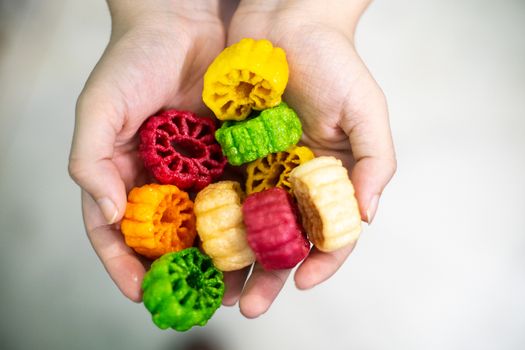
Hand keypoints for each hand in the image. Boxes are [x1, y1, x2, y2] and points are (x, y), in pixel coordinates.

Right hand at [68, 0, 228, 300]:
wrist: (183, 21)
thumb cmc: (132, 60)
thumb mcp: (99, 108)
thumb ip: (91, 162)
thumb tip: (109, 216)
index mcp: (121, 175)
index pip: (115, 232)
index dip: (123, 265)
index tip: (140, 292)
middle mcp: (159, 180)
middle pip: (166, 238)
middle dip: (180, 272)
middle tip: (196, 300)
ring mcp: (194, 170)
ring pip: (205, 224)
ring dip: (217, 256)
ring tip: (234, 284)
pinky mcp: (227, 156)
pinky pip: (235, 193)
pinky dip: (244, 219)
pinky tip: (257, 239)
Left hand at [223, 0, 395, 316]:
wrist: (285, 20)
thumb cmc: (334, 61)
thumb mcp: (366, 109)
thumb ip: (375, 163)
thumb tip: (366, 217)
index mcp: (329, 177)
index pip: (330, 231)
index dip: (321, 261)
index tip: (304, 282)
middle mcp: (293, 180)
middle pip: (282, 239)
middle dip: (268, 275)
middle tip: (249, 307)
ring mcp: (260, 168)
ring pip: (246, 225)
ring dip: (233, 260)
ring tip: (218, 290)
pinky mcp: (229, 152)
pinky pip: (218, 191)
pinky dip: (208, 220)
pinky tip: (194, 243)